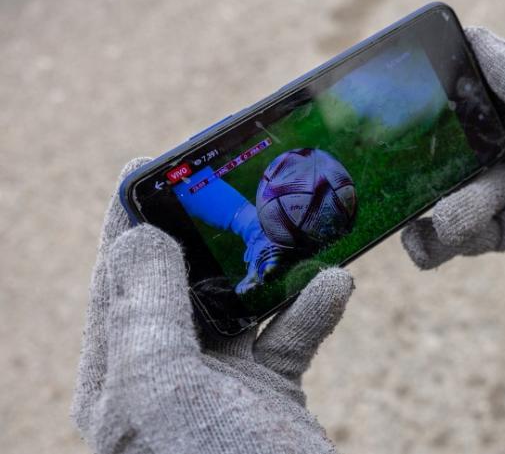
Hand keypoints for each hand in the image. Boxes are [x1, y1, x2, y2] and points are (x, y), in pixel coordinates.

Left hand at [72, 159, 352, 453]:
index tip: (162, 161)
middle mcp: (161, 379)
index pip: (116, 277)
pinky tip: (335, 284)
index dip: (132, 214)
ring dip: (271, 267)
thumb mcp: (163, 395)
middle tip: (239, 181)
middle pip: (179, 280)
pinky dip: (312, 308)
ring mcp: (216, 386)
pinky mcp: (268, 395)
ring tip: (297, 226)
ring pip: (238, 302)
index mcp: (118, 378)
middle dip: (209, 229)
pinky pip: (288, 336)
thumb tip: (135, 237)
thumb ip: (143, 313)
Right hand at [402, 28, 504, 300]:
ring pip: (452, 184)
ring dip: (431, 194)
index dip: (437, 79)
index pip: (475, 80)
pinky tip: (425, 239)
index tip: (400, 82)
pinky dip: (441, 236)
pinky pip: (470, 232)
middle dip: (420, 143)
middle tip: (386, 153)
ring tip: (426, 208)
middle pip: (451, 135)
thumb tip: (479, 44)